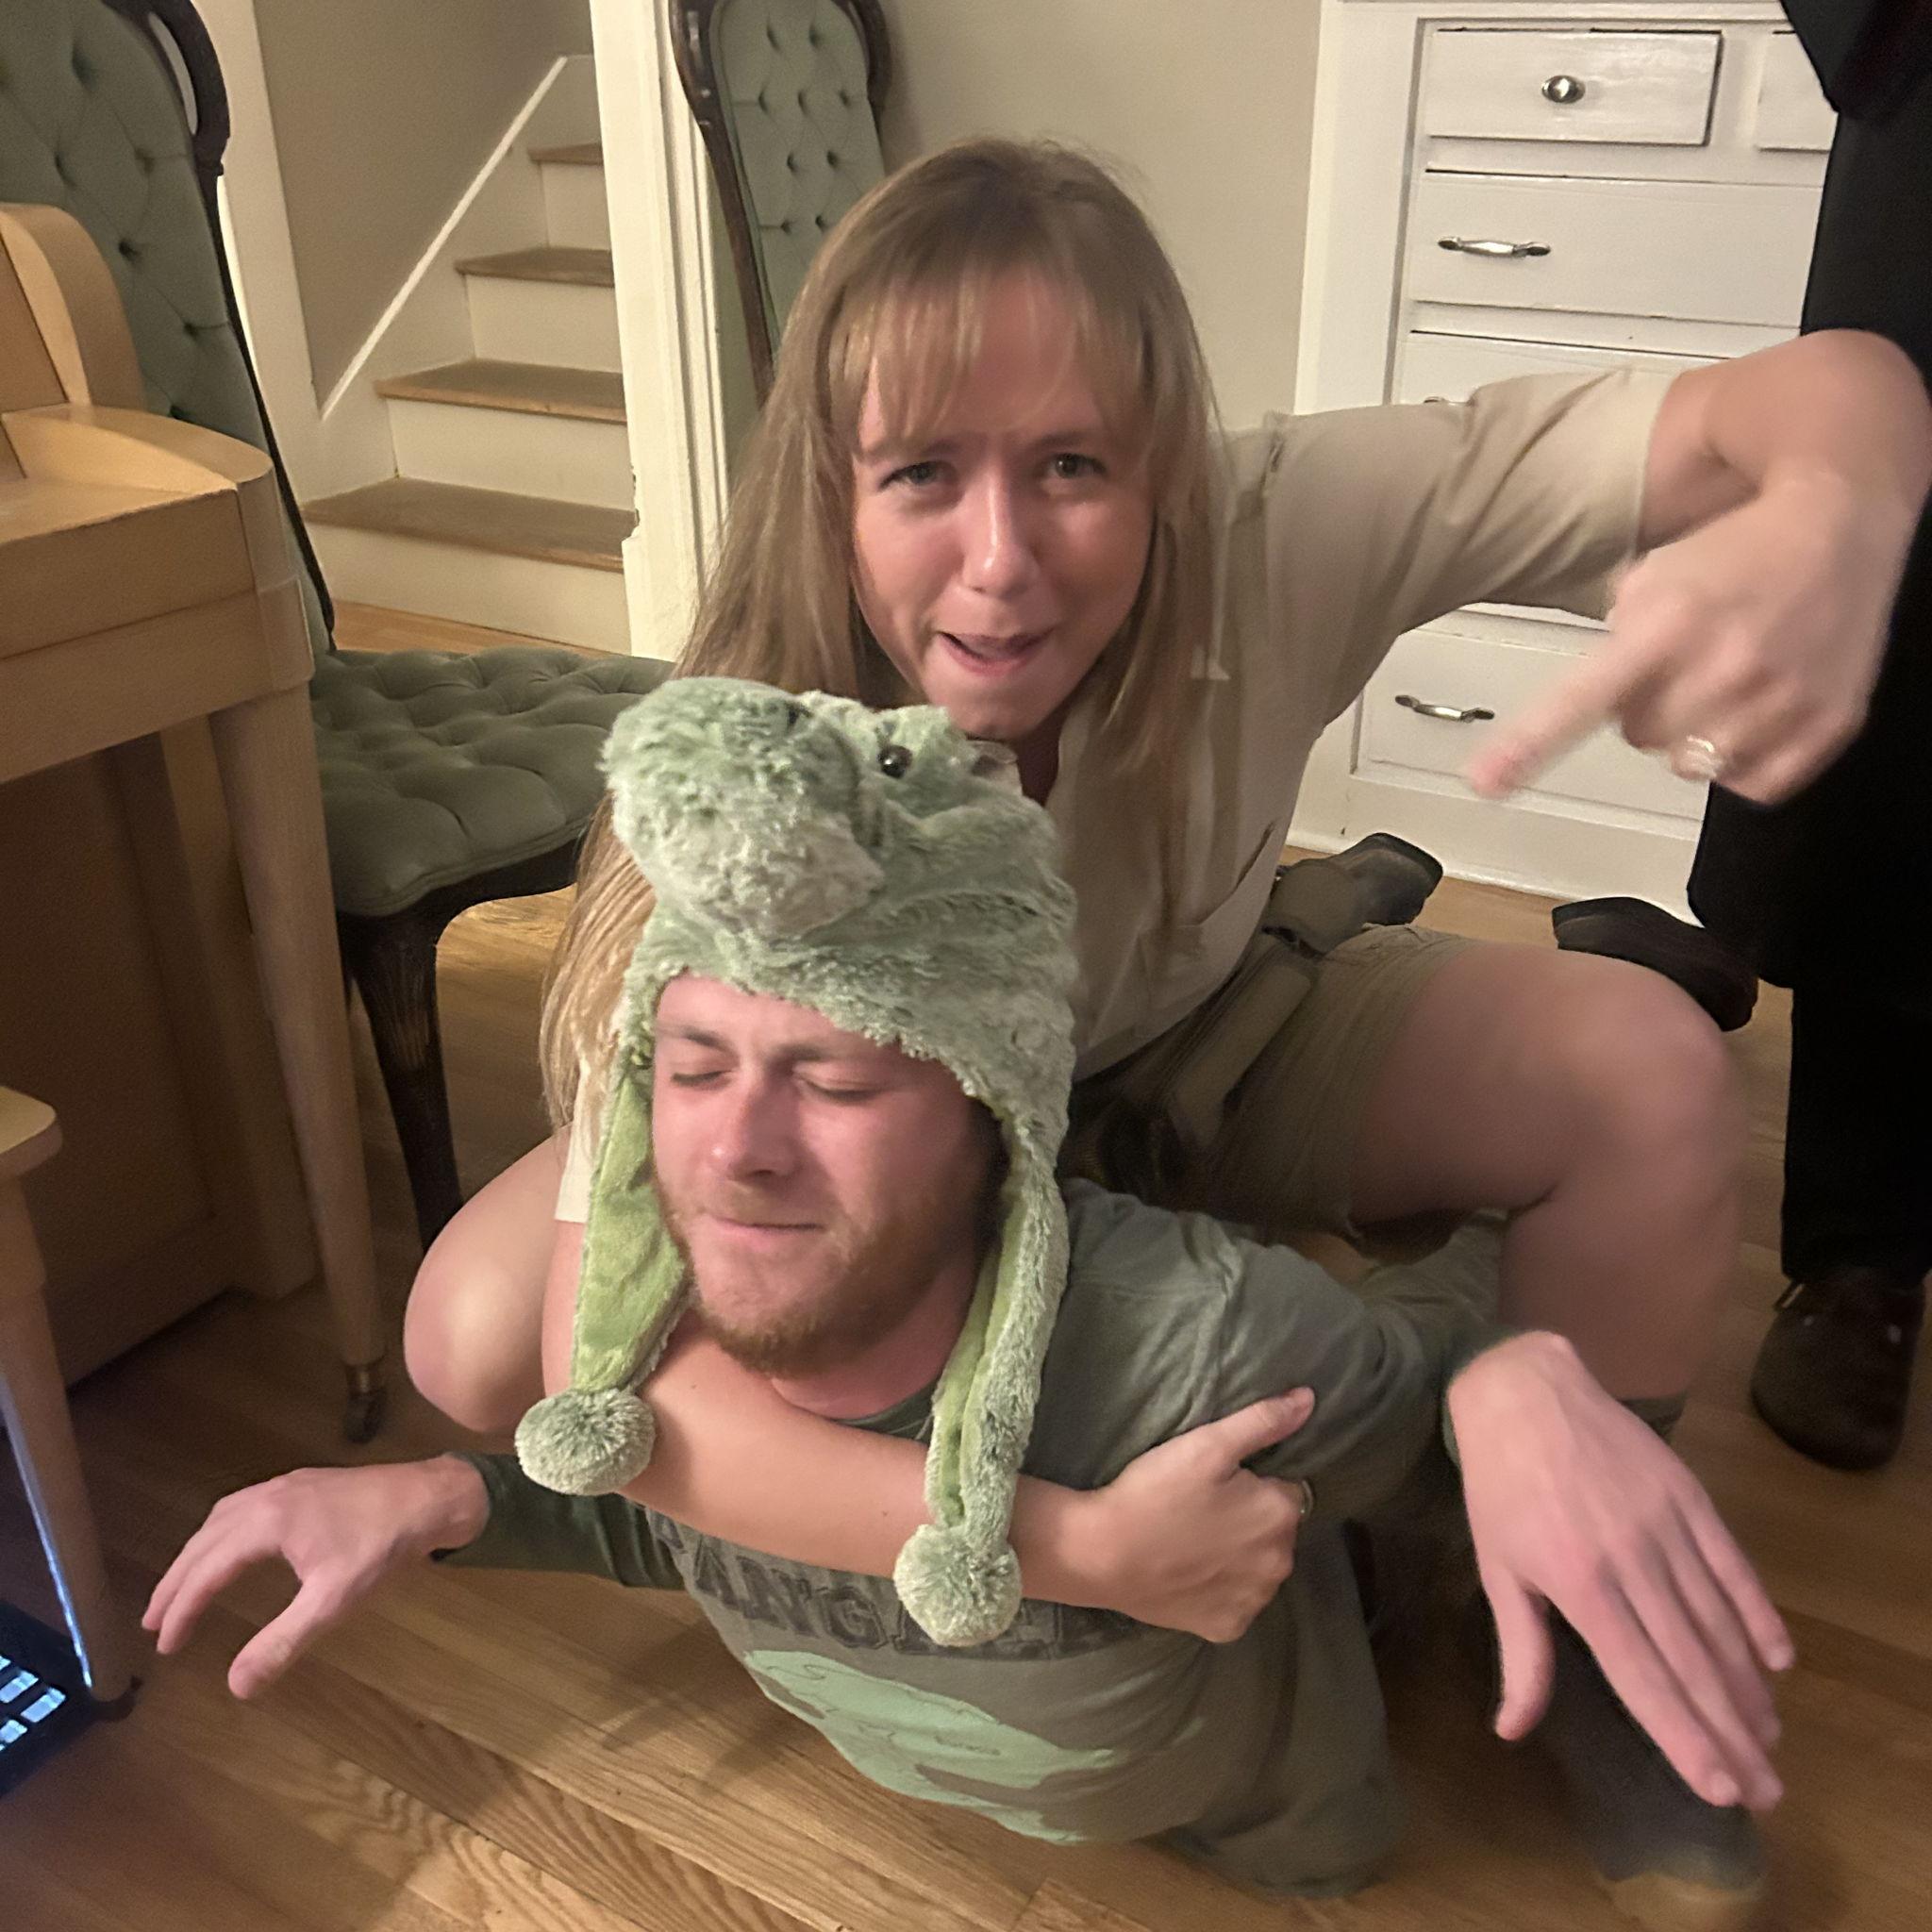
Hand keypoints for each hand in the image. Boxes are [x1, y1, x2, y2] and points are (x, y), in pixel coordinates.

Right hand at [142, 1457, 489, 1698]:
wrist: (432, 1496)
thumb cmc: (383, 1547)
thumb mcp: (333, 1601)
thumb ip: (283, 1642)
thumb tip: (236, 1687)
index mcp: (266, 1523)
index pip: (206, 1571)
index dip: (181, 1610)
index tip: (164, 1645)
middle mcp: (267, 1497)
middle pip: (204, 1542)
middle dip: (176, 1583)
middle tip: (153, 1622)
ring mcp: (286, 1485)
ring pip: (221, 1520)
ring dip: (196, 1555)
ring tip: (181, 1589)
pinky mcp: (304, 1484)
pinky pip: (243, 1508)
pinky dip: (221, 1533)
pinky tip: (230, 1547)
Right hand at [1082, 1389, 1314, 1642]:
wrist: (1102, 1553)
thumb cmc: (1156, 1492)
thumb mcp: (1207, 1444)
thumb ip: (1262, 1421)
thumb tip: (1308, 1399)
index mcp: (1280, 1515)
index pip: (1284, 1490)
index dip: (1251, 1483)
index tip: (1216, 1484)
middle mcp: (1281, 1563)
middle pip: (1275, 1531)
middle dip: (1251, 1519)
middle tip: (1201, 1509)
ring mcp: (1254, 1601)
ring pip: (1259, 1568)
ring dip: (1241, 1556)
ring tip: (1194, 1541)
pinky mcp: (1228, 1627)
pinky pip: (1237, 1602)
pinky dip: (1222, 1591)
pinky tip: (1192, 1575)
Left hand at [1449, 1334, 1793, 1810]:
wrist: (1524, 1391)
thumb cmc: (1499, 1486)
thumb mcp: (1496, 1569)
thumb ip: (1520, 1652)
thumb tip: (1511, 1730)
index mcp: (1577, 1585)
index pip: (1642, 1679)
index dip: (1683, 1738)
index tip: (1719, 1788)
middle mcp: (1630, 1561)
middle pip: (1691, 1663)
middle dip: (1730, 1733)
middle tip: (1765, 1788)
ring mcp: (1665, 1526)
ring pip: (1718, 1621)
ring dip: (1747, 1685)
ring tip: (1768, 1737)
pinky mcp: (1688, 1496)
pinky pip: (1733, 1564)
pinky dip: (1758, 1613)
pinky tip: (1777, 1659)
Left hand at [1468, 468, 1914, 804]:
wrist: (1843, 525)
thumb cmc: (1738, 552)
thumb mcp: (1656, 572)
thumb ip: (1614, 635)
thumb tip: (1591, 696)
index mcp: (1667, 622)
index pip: (1582, 697)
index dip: (1529, 744)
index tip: (1485, 782)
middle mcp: (1721, 666)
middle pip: (1635, 736)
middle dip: (1649, 704)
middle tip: (1686, 659)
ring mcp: (1777, 703)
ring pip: (1688, 764)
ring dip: (1696, 731)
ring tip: (1728, 675)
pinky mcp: (1822, 730)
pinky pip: (1748, 782)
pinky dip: (1747, 754)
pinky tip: (1761, 702)